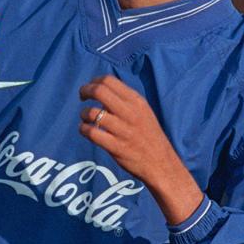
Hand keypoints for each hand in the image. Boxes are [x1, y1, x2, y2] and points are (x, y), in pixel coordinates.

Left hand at [79, 75, 203, 223]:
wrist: (161, 163)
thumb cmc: (148, 135)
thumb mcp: (143, 111)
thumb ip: (125, 100)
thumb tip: (101, 90)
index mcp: (136, 101)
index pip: (109, 80)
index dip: (94, 81)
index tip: (90, 88)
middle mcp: (130, 112)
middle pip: (99, 91)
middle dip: (85, 91)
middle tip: (82, 97)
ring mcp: (123, 130)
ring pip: (92, 112)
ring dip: (83, 113)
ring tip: (85, 118)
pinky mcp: (116, 147)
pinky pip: (92, 133)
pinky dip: (84, 129)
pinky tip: (86, 130)